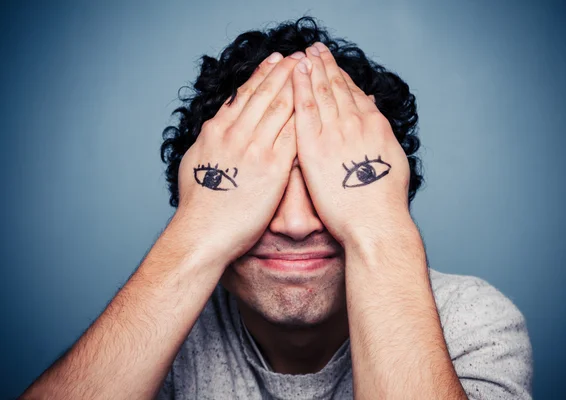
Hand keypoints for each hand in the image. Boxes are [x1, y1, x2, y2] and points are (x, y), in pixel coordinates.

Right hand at [175, 52, 304, 264]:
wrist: (203, 233)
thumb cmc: (198, 204)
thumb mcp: (194, 161)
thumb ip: (210, 140)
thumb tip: (217, 126)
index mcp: (217, 130)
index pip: (244, 94)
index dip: (262, 75)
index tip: (275, 61)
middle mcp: (236, 134)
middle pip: (265, 95)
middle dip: (284, 72)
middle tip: (299, 56)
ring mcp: (255, 149)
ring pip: (281, 109)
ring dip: (297, 88)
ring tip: (310, 72)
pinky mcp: (273, 168)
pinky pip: (293, 136)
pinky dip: (305, 118)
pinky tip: (316, 107)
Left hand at [292, 43, 411, 245]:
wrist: (374, 223)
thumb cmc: (384, 201)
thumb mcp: (391, 159)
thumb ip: (378, 133)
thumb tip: (372, 112)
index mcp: (374, 125)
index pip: (353, 92)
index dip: (340, 75)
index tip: (331, 64)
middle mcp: (355, 123)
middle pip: (337, 87)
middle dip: (325, 65)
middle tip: (315, 48)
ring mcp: (334, 132)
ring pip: (321, 92)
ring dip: (312, 70)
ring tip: (304, 54)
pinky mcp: (314, 147)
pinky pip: (304, 109)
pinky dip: (300, 88)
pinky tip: (294, 74)